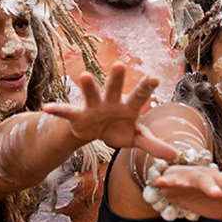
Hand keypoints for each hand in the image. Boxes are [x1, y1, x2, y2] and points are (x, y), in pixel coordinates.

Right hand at [44, 68, 176, 159]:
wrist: (95, 132)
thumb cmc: (119, 130)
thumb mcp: (136, 139)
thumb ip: (153, 145)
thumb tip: (175, 156)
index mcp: (128, 107)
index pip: (139, 95)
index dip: (146, 87)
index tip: (154, 77)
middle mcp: (111, 102)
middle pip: (115, 89)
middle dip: (116, 79)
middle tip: (120, 65)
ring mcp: (93, 107)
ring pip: (91, 94)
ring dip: (88, 86)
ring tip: (83, 76)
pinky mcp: (78, 115)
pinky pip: (66, 112)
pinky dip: (57, 110)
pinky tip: (46, 107)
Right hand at [152, 166, 221, 221]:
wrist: (181, 180)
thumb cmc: (207, 195)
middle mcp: (217, 181)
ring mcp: (197, 179)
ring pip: (205, 181)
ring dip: (210, 186)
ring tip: (215, 193)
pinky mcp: (178, 179)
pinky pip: (173, 181)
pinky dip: (169, 182)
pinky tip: (162, 184)